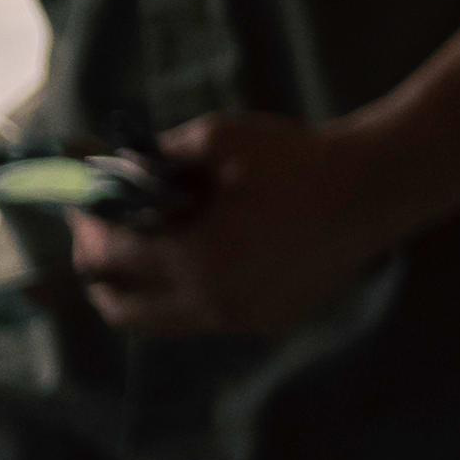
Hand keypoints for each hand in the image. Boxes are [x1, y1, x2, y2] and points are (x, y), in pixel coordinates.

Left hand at [64, 110, 427, 341]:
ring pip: (163, 321)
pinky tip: (210, 250)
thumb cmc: (297, 157)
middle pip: (121, 309)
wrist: (375, 187)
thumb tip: (107, 166)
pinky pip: (207, 317)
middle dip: (100, 271)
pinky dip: (189, 290)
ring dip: (143, 285)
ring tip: (151, 242)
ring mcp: (243, 319)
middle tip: (104, 234)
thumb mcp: (219, 139)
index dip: (85, 229)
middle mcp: (212, 303)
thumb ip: (153, 155)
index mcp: (194, 259)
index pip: (106, 260)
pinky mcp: (271, 321)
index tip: (83, 204)